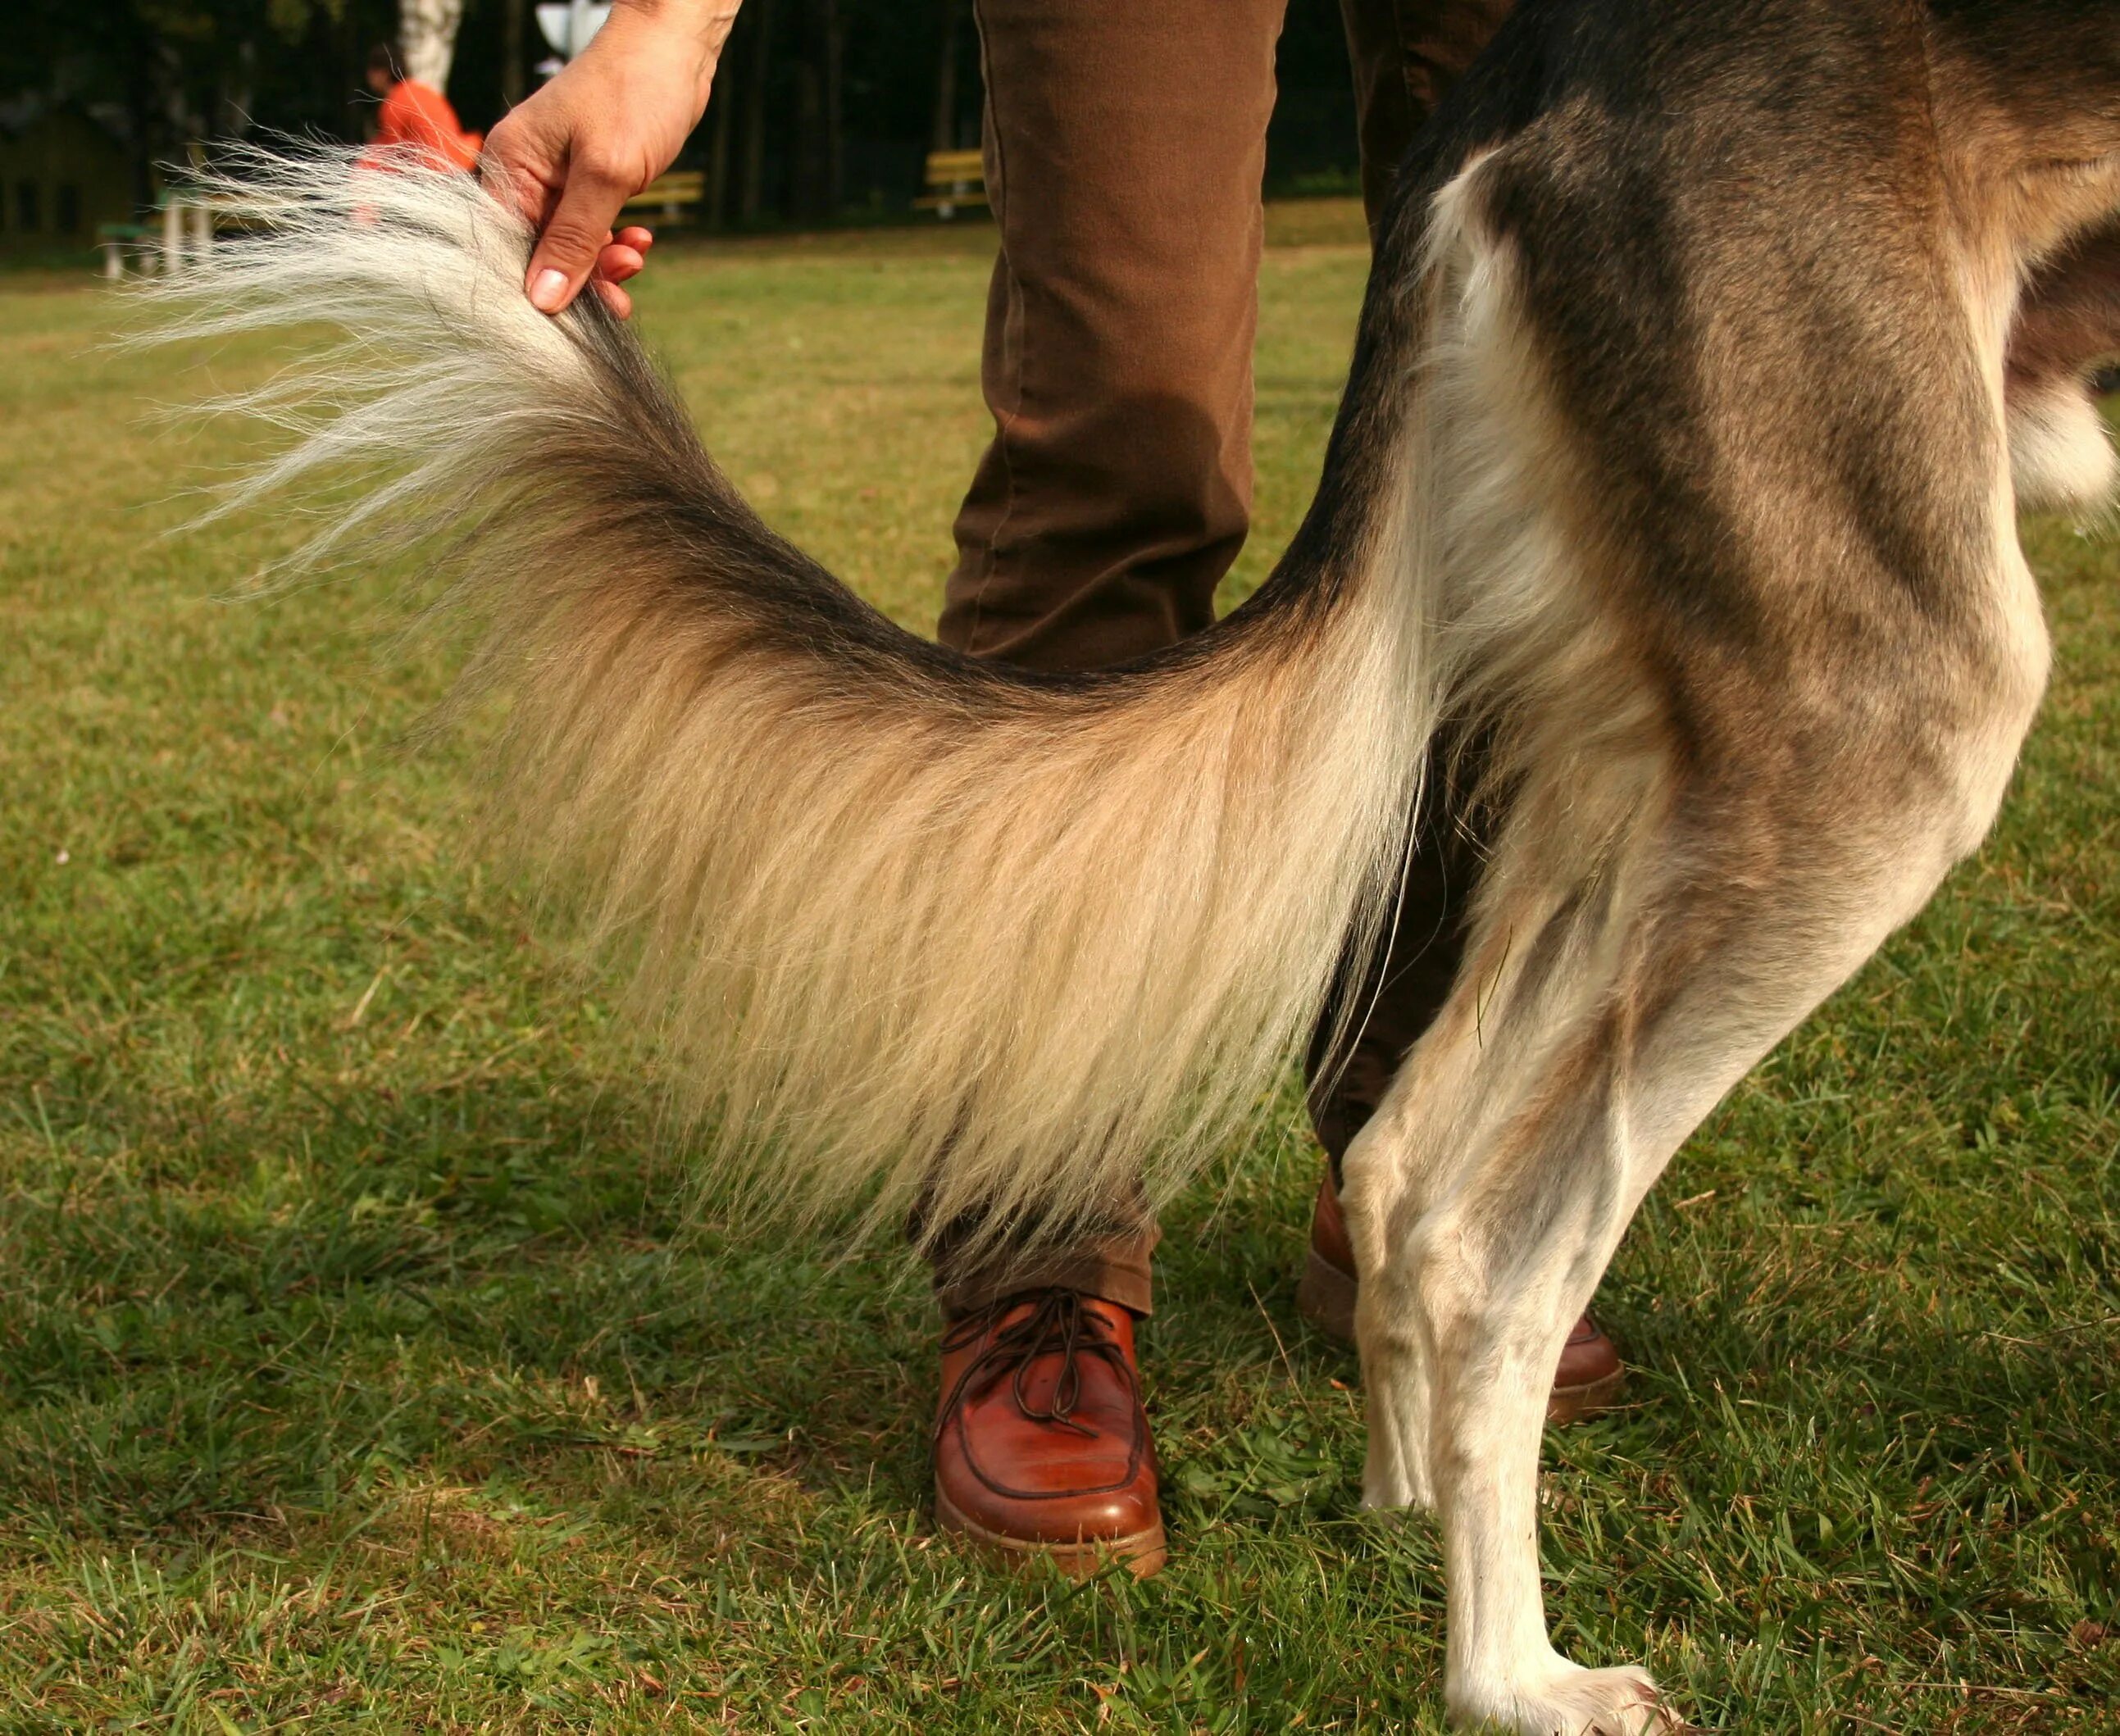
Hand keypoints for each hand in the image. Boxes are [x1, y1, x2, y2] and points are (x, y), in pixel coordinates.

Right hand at [480, 0, 739, 315]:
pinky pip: (592, 233)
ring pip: (570, 249)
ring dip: (605, 265)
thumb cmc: (635, 93)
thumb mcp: (607, 172)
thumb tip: (543, 301)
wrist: (673, 50)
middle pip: (538, 255)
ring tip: (637, 256)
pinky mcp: (586, 184)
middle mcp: (523, 175)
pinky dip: (616, 245)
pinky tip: (640, 240)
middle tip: (621, 296)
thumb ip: (575, 239)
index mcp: (509, 165)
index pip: (505, 248)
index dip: (536, 289)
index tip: (574, 319)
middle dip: (581, 280)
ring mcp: (555, 180)